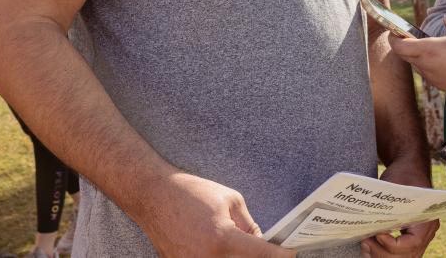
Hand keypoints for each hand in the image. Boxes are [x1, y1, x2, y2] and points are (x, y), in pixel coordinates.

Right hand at [140, 172, 292, 256]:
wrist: (154, 197)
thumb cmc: (192, 193)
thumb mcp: (230, 200)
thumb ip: (248, 225)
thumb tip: (261, 242)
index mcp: (223, 239)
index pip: (260, 254)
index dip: (279, 256)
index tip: (290, 254)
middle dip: (259, 256)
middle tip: (268, 247)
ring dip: (241, 256)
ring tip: (241, 242)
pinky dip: (224, 256)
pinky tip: (223, 245)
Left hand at [361, 161, 437, 256]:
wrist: (411, 168)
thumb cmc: (404, 174)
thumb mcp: (395, 184)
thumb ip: (387, 204)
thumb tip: (370, 220)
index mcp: (427, 218)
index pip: (412, 243)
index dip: (393, 245)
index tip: (377, 234)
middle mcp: (427, 231)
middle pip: (407, 255)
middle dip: (383, 252)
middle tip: (366, 242)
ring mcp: (420, 236)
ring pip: (403, 257)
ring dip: (382, 255)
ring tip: (366, 245)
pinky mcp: (410, 236)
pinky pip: (400, 253)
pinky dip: (385, 253)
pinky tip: (370, 247)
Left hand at [389, 17, 445, 100]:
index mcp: (427, 50)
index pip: (399, 46)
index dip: (393, 38)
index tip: (393, 32)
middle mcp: (426, 66)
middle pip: (405, 57)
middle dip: (404, 47)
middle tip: (408, 38)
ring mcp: (433, 78)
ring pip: (417, 66)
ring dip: (417, 57)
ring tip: (427, 48)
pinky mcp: (441, 86)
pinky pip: (429, 75)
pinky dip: (429, 67)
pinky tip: (441, 61)